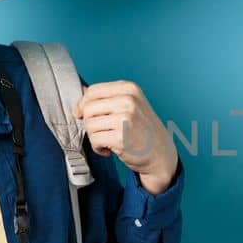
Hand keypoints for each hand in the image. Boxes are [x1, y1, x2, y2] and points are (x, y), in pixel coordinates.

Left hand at [74, 80, 178, 194]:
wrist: (160, 153)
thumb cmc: (143, 129)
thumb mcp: (131, 105)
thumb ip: (108, 97)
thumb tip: (83, 90)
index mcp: (129, 89)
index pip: (93, 91)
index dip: (83, 103)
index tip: (81, 113)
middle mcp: (128, 101)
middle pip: (88, 108)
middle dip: (89, 122)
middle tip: (101, 131)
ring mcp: (126, 119)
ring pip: (89, 124)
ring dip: (94, 136)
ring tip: (106, 140)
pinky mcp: (121, 137)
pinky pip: (95, 140)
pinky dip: (98, 148)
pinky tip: (109, 149)